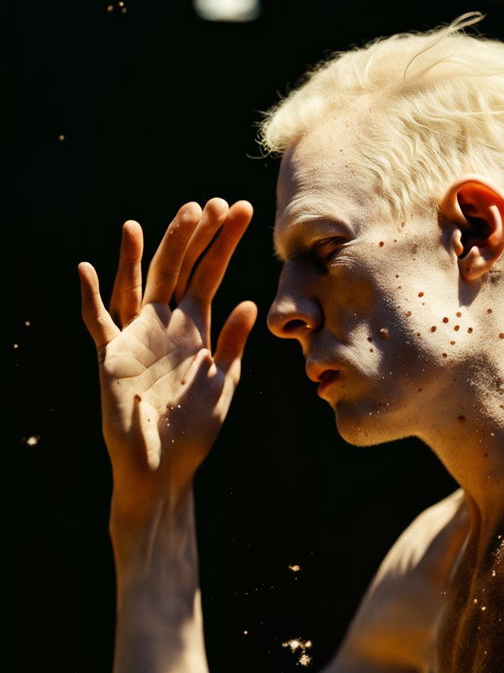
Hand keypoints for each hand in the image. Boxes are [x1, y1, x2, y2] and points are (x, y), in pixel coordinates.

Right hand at [79, 198, 256, 499]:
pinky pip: (98, 324)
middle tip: (207, 204)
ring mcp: (136, 338)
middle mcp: (164, 325)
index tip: (240, 210)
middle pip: (175, 270)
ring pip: (135, 286)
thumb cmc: (195, 431)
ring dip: (137, 257)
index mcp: (195, 328)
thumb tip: (248, 302)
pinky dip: (90, 299)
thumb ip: (231, 344)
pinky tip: (86, 270)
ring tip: (140, 224)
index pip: (209, 275)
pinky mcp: (112, 358)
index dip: (223, 243)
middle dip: (190, 238)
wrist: (163, 469)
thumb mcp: (222, 383)